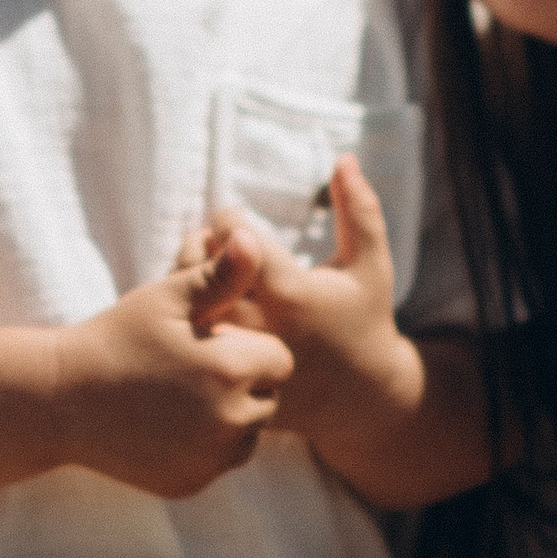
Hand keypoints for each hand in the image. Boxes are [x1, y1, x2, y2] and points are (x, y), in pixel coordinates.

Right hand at [52, 246, 293, 496]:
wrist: (61, 400)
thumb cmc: (116, 338)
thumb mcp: (166, 299)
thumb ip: (219, 276)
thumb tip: (253, 239)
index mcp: (229, 371)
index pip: (280, 359)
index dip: (246, 346)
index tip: (206, 342)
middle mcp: (228, 423)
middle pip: (269, 398)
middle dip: (243, 382)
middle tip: (191, 368)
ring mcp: (209, 460)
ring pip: (249, 434)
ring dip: (230, 416)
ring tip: (182, 396)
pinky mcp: (191, 484)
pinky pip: (220, 462)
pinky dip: (206, 446)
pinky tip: (168, 425)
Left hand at [200, 155, 416, 446]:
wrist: (359, 400)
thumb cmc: (365, 321)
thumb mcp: (371, 265)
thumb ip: (361, 210)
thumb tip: (344, 157)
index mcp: (291, 294)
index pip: (234, 237)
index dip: (227, 218)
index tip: (231, 218)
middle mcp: (257, 327)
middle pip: (199, 270)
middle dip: (200, 246)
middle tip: (210, 241)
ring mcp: (236, 358)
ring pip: (185, 307)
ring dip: (185, 278)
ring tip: (203, 268)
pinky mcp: (224, 379)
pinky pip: (186, 341)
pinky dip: (185, 317)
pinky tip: (202, 305)